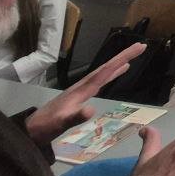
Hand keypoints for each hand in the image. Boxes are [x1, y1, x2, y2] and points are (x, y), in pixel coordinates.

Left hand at [25, 43, 146, 145]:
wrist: (33, 129)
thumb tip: (92, 109)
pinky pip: (102, 79)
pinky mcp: (82, 94)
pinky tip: (119, 71)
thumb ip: (76, 116)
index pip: (105, 71)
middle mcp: (84, 85)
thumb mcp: (61, 123)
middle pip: (107, 67)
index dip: (121, 60)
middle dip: (124, 56)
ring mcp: (82, 89)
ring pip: (105, 71)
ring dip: (120, 62)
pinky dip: (113, 73)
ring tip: (134, 54)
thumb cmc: (48, 126)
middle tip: (141, 46)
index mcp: (82, 89)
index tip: (137, 50)